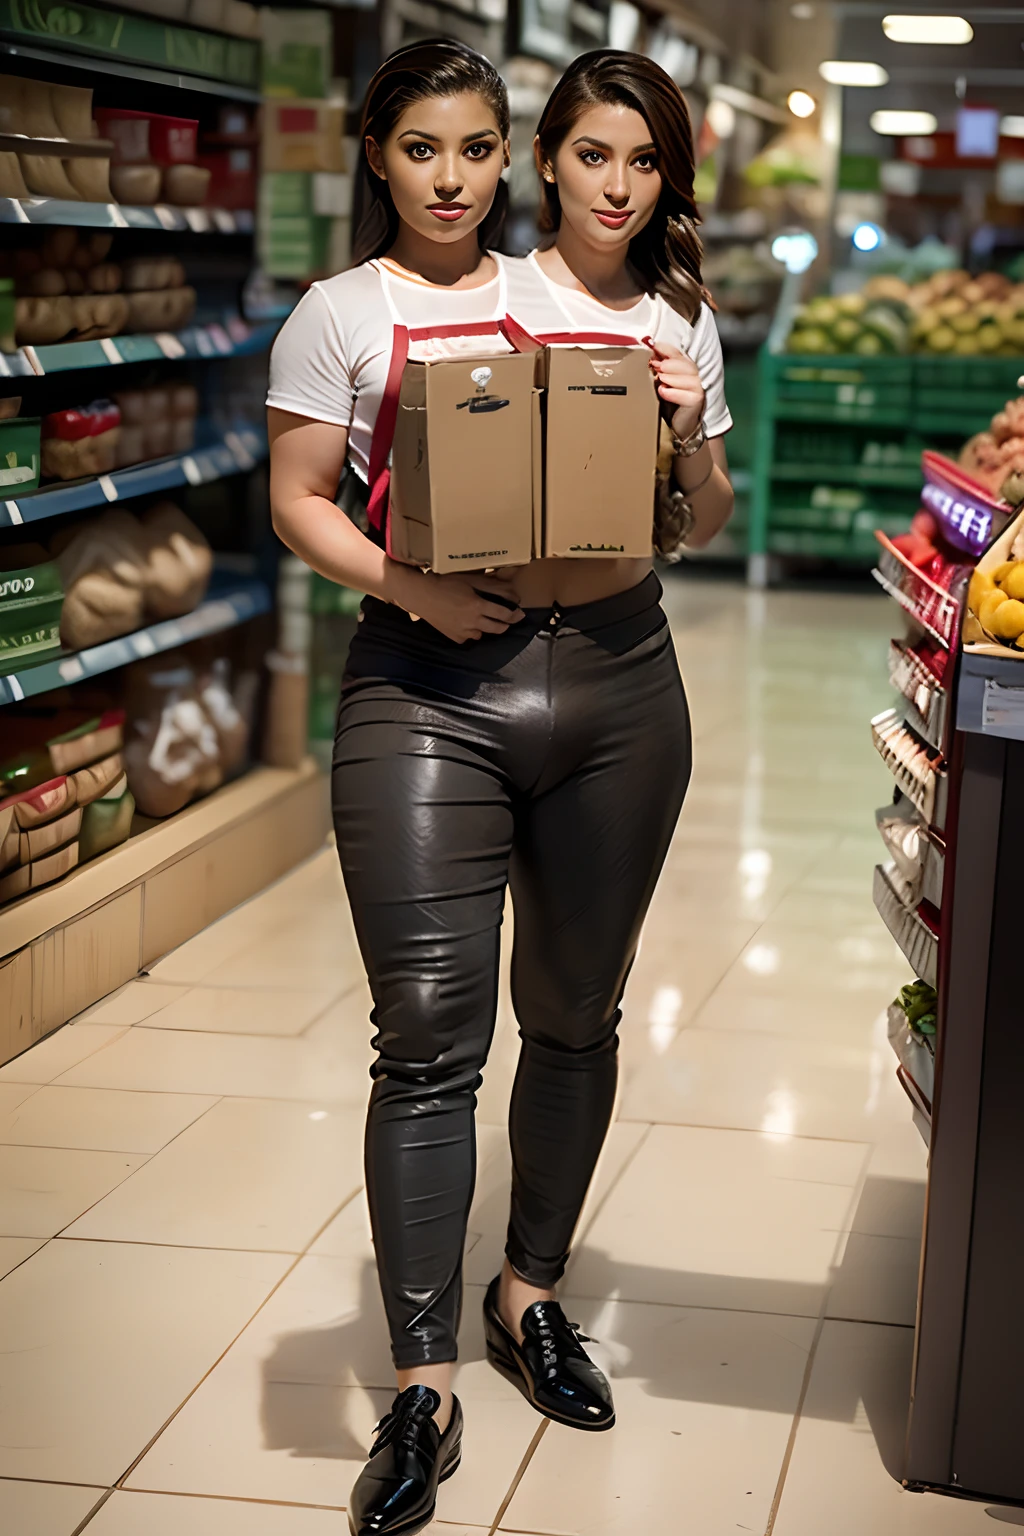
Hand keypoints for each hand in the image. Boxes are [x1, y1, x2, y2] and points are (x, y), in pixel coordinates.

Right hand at [402, 568, 524, 643]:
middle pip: (498, 628)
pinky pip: (469, 637)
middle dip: (505, 624)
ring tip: (481, 618)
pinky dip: (471, 631)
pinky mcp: (455, 638)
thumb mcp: (470, 579)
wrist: (421, 595)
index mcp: (478, 606)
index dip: (515, 615)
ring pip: (483, 633)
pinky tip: (465, 622)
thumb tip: (511, 591)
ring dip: (486, 627)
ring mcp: (463, 632)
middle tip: (506, 618)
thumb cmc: (445, 582)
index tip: (519, 613)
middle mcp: (473, 622)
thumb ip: (492, 585)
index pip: (504, 615)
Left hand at [649, 340, 704, 442]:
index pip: (678, 354)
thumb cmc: (670, 405)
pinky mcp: (696, 401)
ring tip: (658, 378)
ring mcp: (698, 389)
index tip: (652, 346)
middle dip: (668, 364)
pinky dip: (672, 392)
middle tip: (654, 365)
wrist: (679, 426)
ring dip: (670, 377)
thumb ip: (658, 371)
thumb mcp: (661, 384)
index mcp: (686, 369)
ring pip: (687, 378)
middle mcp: (695, 377)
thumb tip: (649, 356)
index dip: (666, 349)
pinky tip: (662, 392)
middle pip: (684, 364)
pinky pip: (685, 395)